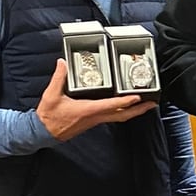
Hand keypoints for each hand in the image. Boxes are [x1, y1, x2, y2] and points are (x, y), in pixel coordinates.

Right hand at [36, 59, 157, 140]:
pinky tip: (126, 107)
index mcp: (87, 110)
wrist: (43, 133)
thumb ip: (58, 77)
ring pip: (119, 117)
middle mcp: (94, 117)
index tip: (137, 97)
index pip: (110, 106)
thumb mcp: (51, 95)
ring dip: (133, 112)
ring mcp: (95, 121)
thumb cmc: (48, 116)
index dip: (125, 102)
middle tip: (152, 104)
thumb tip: (62, 62)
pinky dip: (123, 112)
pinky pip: (112, 117)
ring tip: (145, 105)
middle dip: (138, 110)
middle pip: (122, 115)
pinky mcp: (92, 121)